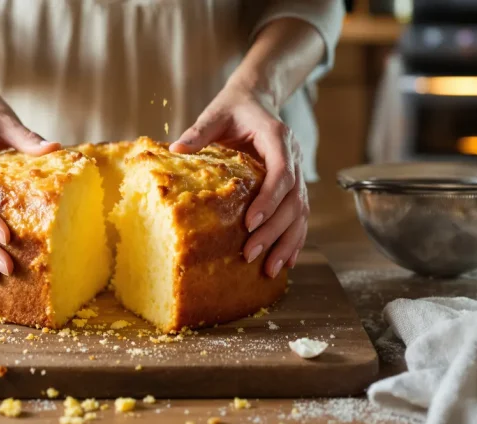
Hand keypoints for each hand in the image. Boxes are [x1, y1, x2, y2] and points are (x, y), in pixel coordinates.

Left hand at [170, 81, 308, 277]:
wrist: (257, 99)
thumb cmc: (234, 108)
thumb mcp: (215, 113)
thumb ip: (200, 131)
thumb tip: (176, 149)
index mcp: (277, 137)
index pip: (281, 172)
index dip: (269, 199)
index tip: (251, 222)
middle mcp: (293, 156)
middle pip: (293, 199)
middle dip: (274, 229)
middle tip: (251, 253)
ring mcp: (297, 172)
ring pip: (301, 212)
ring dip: (287, 242)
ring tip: (270, 270)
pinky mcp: (294, 186)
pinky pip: (300, 215)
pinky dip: (294, 239)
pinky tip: (286, 262)